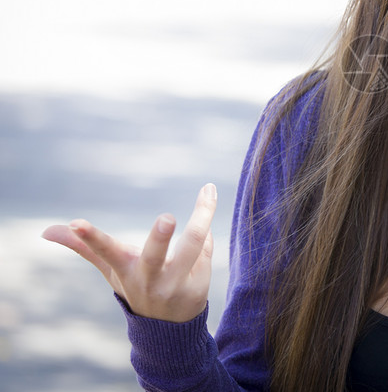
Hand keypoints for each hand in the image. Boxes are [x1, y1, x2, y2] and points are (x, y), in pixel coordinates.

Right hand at [42, 183, 216, 322]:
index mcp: (125, 270)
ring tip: (208, 191)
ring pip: (193, 245)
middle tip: (167, 217)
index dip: (90, 238)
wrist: (167, 327)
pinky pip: (206, 249)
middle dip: (160, 237)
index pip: (105, 252)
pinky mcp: (199, 287)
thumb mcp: (112, 269)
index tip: (76, 223)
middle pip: (155, 255)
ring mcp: (175, 285)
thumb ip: (84, 247)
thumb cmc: (136, 285)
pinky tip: (206, 228)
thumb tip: (47, 230)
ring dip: (203, 216)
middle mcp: (149, 279)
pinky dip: (206, 235)